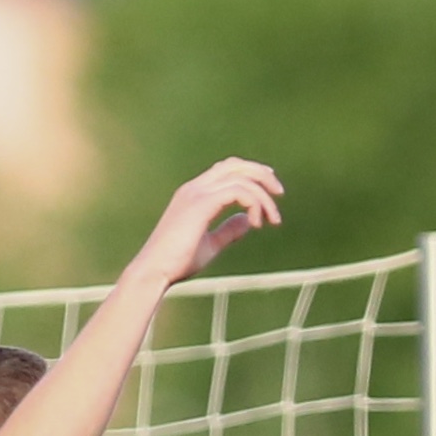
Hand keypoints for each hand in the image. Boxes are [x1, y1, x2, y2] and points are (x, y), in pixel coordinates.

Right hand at [134, 158, 285, 285]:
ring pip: (241, 178)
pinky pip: (238, 191)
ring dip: (264, 196)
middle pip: (235, 164)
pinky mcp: (201, 204)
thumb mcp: (210, 244)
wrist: (155, 271)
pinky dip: (254, 204)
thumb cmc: (177, 263)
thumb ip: (227, 231)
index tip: (270, 188)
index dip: (250, 172)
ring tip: (273, 220)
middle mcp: (194, 187)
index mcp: (194, 193)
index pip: (226, 169)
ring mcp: (197, 193)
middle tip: (280, 193)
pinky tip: (257, 223)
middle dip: (261, 174)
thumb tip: (247, 221)